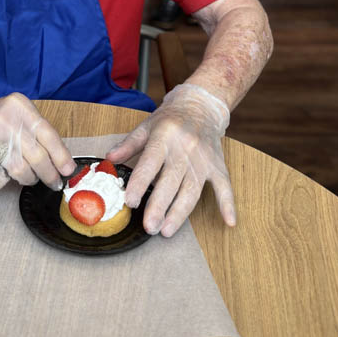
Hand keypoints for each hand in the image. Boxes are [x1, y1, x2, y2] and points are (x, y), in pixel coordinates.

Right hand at [0, 93, 74, 189]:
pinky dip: (3, 182)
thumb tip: (63, 163)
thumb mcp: (21, 116)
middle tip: (53, 182)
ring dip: (27, 178)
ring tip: (26, 175)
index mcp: (20, 107)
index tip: (68, 171)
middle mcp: (4, 119)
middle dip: (48, 174)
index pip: (48, 135)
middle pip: (36, 156)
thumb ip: (40, 134)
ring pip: (19, 170)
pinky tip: (2, 172)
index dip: (61, 156)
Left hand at [107, 84, 234, 236]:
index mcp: (164, 137)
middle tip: (149, 227)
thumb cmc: (170, 119)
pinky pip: (224, 186)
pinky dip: (227, 204)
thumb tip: (109, 159)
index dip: (140, 183)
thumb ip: (128, 145)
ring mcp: (203, 158)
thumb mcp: (146, 126)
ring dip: (180, 212)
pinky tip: (228, 222)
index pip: (150, 163)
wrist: (201, 106)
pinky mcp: (217, 165)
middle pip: (171, 181)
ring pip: (192, 189)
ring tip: (167, 231)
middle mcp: (184, 148)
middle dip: (159, 206)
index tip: (131, 202)